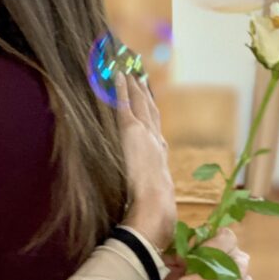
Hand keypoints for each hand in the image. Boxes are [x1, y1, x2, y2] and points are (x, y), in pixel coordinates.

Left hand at [115, 72, 176, 249]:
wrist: (156, 209)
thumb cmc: (152, 211)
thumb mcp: (149, 198)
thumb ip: (143, 193)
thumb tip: (137, 199)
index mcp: (160, 156)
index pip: (155, 129)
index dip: (151, 113)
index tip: (148, 100)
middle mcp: (156, 142)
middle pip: (152, 110)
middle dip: (146, 92)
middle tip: (142, 74)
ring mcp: (146, 135)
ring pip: (141, 103)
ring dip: (136, 85)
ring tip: (131, 68)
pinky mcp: (132, 132)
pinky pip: (126, 105)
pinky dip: (123, 89)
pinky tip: (119, 75)